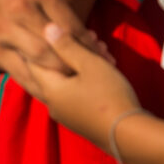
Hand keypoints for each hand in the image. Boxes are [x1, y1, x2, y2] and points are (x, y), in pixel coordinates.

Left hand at [25, 23, 133, 140]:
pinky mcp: (77, 120)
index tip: (62, 30)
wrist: (130, 136)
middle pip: (50, 71)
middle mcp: (51, 103)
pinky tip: (101, 69)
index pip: (33, 60)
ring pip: (64, 82)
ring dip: (78, 64)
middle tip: (88, 38)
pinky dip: (82, 79)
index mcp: (48, 89)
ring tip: (100, 49)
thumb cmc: (109, 95)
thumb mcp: (90, 64)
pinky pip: (73, 94)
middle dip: (66, 52)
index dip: (45, 42)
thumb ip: (67, 46)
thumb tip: (46, 27)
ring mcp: (64, 114)